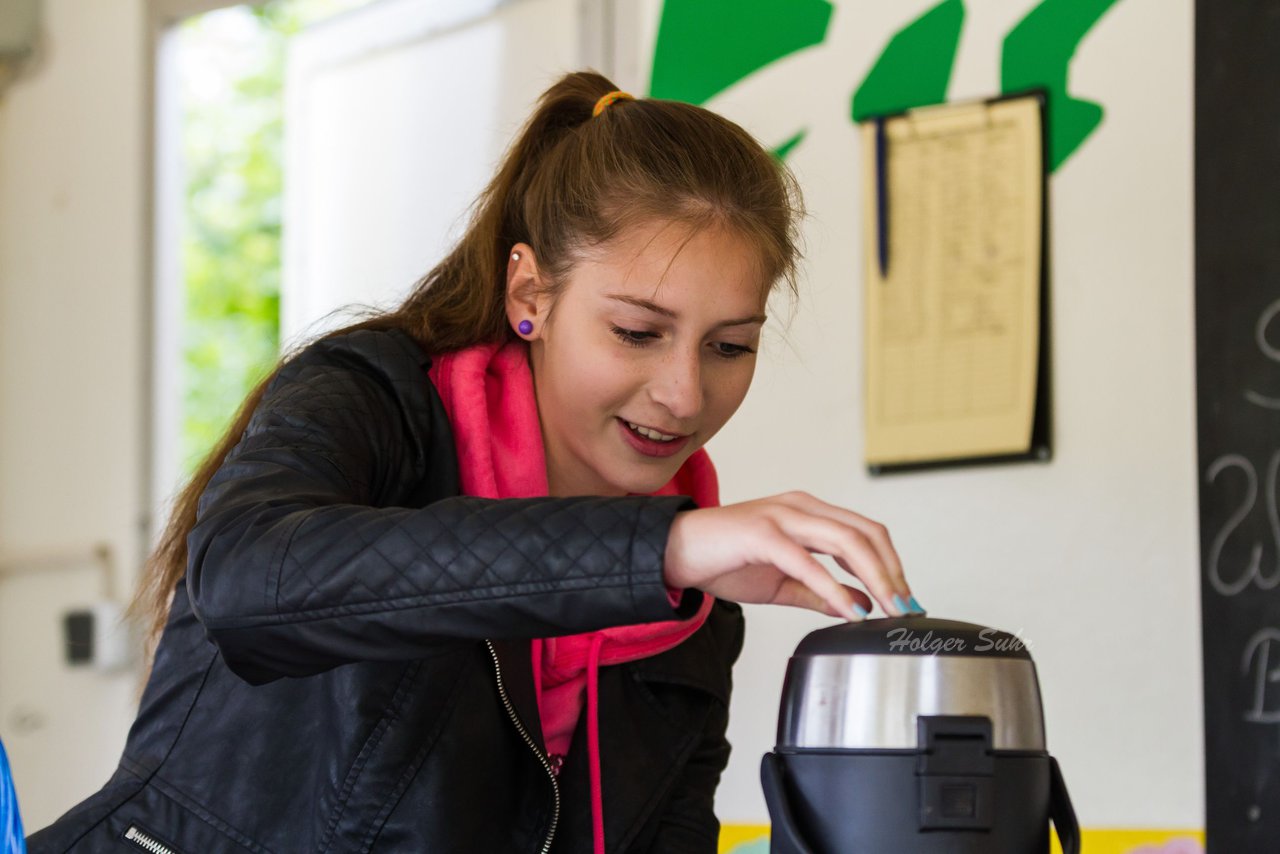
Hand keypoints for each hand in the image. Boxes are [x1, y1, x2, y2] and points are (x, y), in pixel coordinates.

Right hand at [662, 491, 913, 620]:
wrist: (675, 553)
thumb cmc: (724, 562)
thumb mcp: (781, 582)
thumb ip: (818, 591)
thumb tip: (857, 605)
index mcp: (808, 513)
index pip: (866, 532)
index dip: (891, 565)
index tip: (904, 599)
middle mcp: (800, 507)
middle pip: (865, 534)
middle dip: (892, 573)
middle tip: (905, 608)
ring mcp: (782, 516)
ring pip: (846, 541)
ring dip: (874, 578)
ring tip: (886, 609)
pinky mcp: (762, 533)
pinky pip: (808, 561)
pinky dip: (834, 587)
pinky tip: (848, 609)